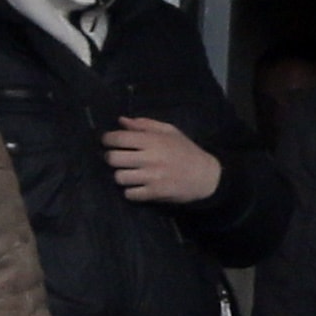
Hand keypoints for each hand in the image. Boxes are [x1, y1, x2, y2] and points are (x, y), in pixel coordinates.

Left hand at [105, 118, 221, 204]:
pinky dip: (131, 191)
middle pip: (113, 158)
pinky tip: (138, 186)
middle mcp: (150, 158)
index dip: (108, 139)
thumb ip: (145, 125)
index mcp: (153, 140)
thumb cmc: (187, 151)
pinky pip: (129, 193)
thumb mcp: (171, 132)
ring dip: (122, 175)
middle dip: (112, 158)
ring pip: (119, 177)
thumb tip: (121, 121)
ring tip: (130, 173)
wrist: (208, 176)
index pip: (118, 138)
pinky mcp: (155, 193)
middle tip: (119, 158)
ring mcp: (152, 177)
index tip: (110, 142)